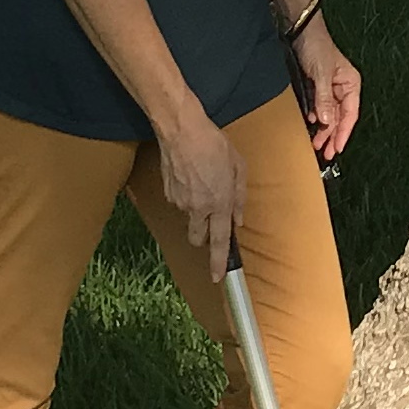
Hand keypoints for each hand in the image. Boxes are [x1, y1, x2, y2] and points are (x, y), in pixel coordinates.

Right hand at [158, 111, 247, 266]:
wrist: (182, 131)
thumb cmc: (214, 145)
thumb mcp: (239, 168)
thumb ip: (240, 197)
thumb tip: (238, 219)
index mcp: (220, 204)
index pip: (219, 241)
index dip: (217, 262)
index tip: (216, 277)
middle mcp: (199, 208)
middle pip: (198, 238)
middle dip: (204, 237)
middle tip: (211, 220)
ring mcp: (180, 201)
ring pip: (189, 216)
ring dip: (196, 209)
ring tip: (203, 181)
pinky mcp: (168, 192)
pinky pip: (180, 201)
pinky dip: (186, 194)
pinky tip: (191, 175)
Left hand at [291, 19, 362, 163]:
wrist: (300, 31)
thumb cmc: (317, 46)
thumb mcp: (321, 74)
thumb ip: (324, 99)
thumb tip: (326, 122)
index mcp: (351, 84)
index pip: (350, 114)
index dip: (344, 133)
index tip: (338, 148)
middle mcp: (343, 88)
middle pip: (340, 118)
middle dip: (333, 136)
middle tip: (326, 153)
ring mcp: (330, 88)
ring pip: (329, 115)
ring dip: (323, 130)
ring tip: (316, 144)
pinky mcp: (317, 87)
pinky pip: (319, 108)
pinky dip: (315, 119)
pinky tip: (310, 126)